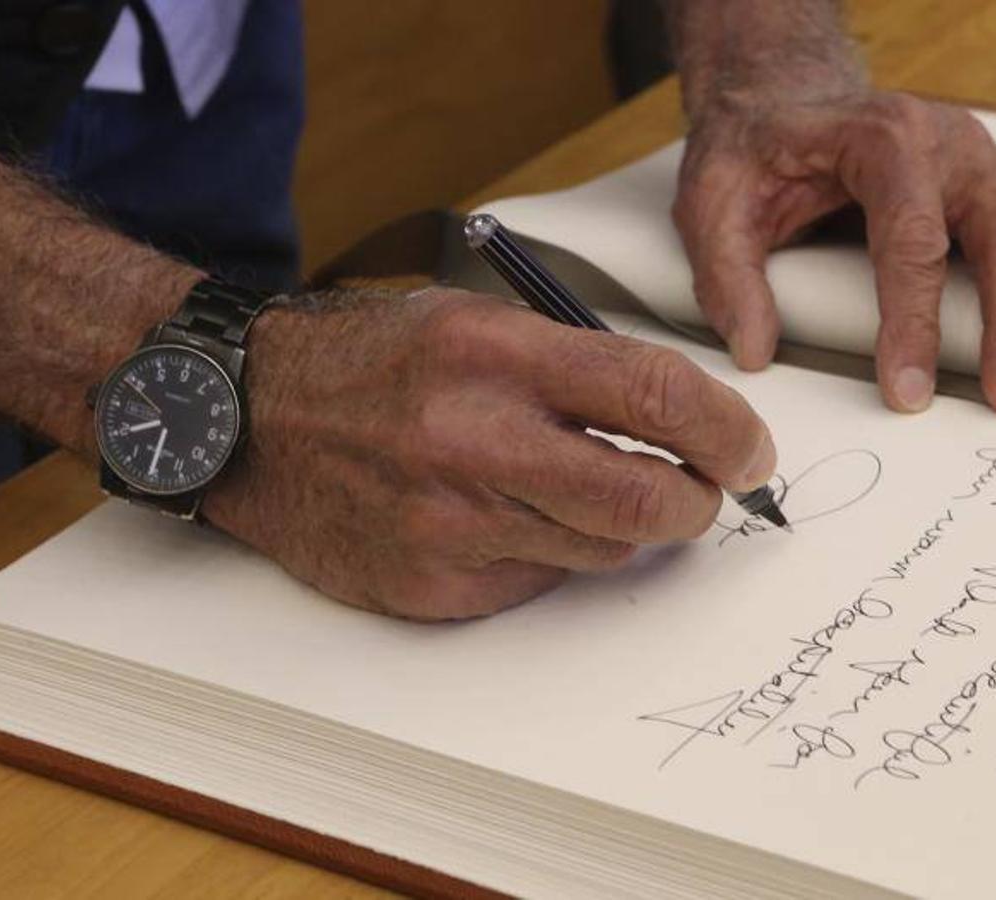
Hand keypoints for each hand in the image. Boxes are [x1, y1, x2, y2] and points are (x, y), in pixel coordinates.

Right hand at [202, 288, 776, 620]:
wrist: (245, 418)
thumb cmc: (368, 362)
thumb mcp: (472, 321)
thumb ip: (575, 366)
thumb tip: (680, 420)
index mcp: (493, 353)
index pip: (654, 395)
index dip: (727, 430)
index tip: (750, 451)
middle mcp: (470, 438)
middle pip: (644, 498)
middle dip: (698, 503)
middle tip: (704, 492)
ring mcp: (447, 521)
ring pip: (602, 550)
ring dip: (619, 525)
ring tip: (574, 488)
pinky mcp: (429, 583)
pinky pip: (537, 582)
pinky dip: (546, 554)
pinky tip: (500, 517)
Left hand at [673, 88, 995, 414]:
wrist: (782, 98)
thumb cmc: (755, 150)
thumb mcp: (714, 203)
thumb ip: (728, 276)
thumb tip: (757, 352)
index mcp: (881, 143)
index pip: (908, 240)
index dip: (912, 321)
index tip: (909, 391)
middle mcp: (948, 145)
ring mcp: (983, 161)